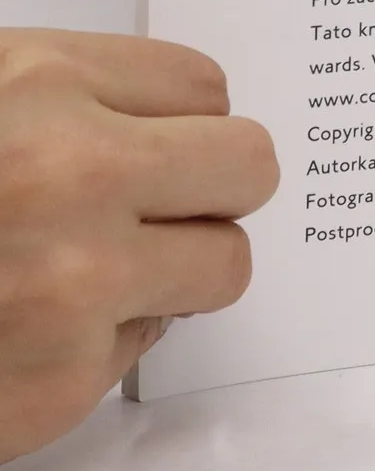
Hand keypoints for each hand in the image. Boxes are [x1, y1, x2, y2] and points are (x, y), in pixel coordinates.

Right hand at [0, 29, 278, 463]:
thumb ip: (60, 104)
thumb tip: (161, 124)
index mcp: (40, 90)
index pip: (204, 87)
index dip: (181, 119)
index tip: (159, 138)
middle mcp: (72, 178)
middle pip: (247, 166)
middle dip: (211, 186)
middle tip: (165, 200)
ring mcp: (75, 286)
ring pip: (224, 264)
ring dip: (177, 268)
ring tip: (97, 267)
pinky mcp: (61, 383)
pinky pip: (142, 346)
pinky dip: (103, 341)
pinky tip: (30, 327)